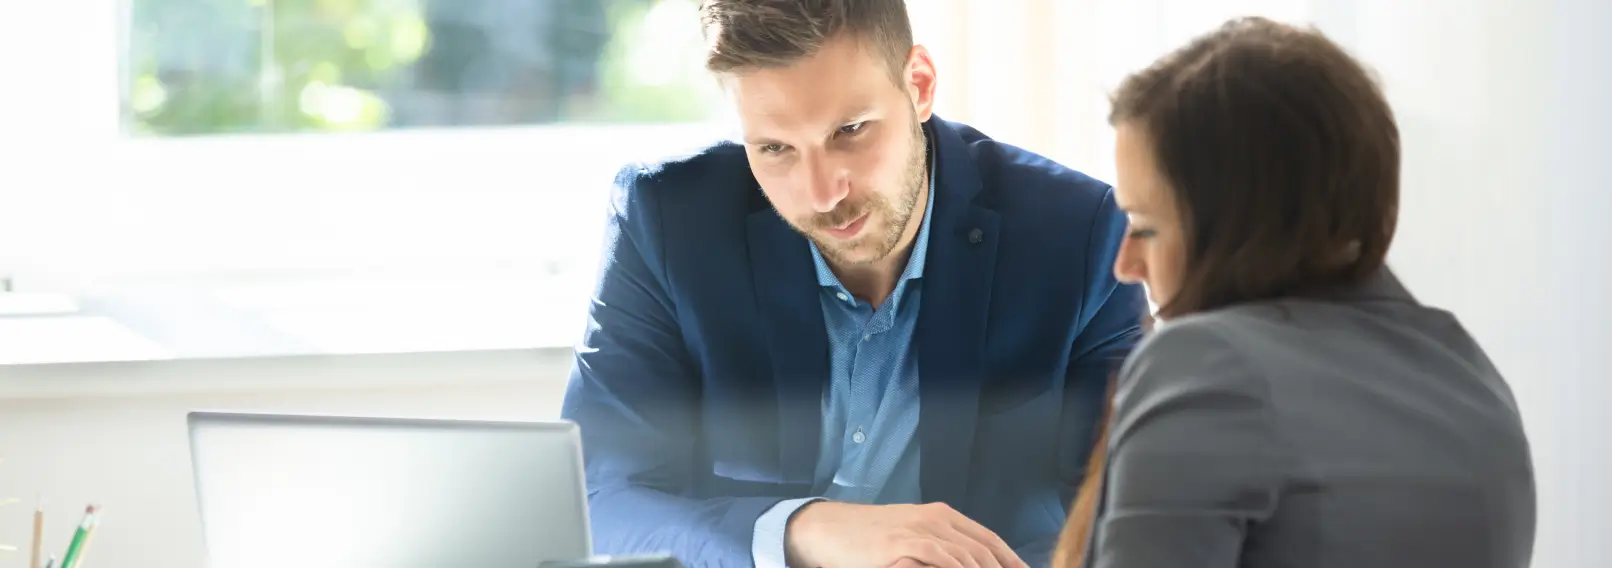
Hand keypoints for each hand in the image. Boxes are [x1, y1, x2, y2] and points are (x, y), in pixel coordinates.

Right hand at [784, 501, 1028, 567]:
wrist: (827, 528)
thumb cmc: (868, 536)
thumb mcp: (911, 531)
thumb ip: (941, 544)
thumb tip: (970, 560)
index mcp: (941, 514)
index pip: (989, 540)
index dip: (1011, 561)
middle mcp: (934, 520)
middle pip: (982, 552)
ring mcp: (917, 533)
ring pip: (965, 559)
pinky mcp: (900, 548)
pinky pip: (939, 562)